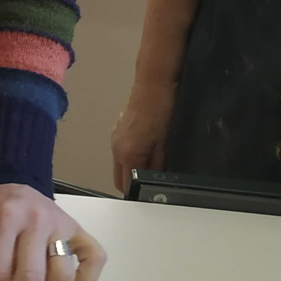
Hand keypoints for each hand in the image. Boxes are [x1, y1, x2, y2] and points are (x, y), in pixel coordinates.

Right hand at [111, 80, 175, 194]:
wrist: (152, 84)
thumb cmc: (161, 109)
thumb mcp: (165, 142)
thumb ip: (158, 164)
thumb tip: (156, 181)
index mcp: (128, 154)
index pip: (126, 185)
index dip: (136, 193)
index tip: (147, 197)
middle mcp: (116, 148)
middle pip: (118, 178)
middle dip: (130, 185)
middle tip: (149, 186)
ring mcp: (115, 138)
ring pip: (119, 165)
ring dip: (130, 170)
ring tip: (150, 168)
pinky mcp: (117, 130)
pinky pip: (120, 153)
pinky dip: (130, 158)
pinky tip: (145, 152)